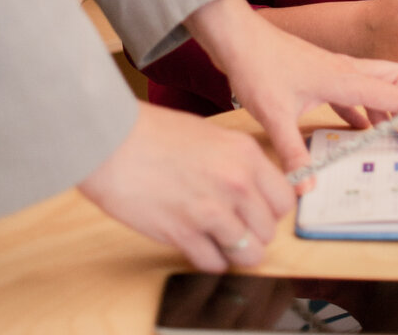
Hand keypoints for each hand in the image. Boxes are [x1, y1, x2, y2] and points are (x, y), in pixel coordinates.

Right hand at [78, 101, 293, 270]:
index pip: (284, 198)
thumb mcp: (210, 135)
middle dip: (255, 232)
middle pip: (269, 230)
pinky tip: (198, 245)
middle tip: (237, 226)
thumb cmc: (152, 133)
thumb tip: (251, 187)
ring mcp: (211, 210)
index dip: (271, 209)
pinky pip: (214, 263)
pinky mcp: (184, 234)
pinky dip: (209, 260)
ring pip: (249, 253)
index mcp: (245, 153)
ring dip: (236, 251)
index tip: (259, 211)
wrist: (112, 141)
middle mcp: (235, 182)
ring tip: (219, 240)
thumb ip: (236, 162)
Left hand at [186, 0, 397, 177]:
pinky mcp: (320, 74)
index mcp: (344, 77)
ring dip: (386, 108)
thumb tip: (306, 189)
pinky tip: (356, 126)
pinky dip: (361, 108)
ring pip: (375, 85)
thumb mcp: (273, 115)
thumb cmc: (257, 66)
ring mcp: (333, 70)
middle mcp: (345, 70)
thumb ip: (294, 153)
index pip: (396, 94)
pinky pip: (353, 91)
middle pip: (394, 82)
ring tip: (393, 136)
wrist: (238, 37)